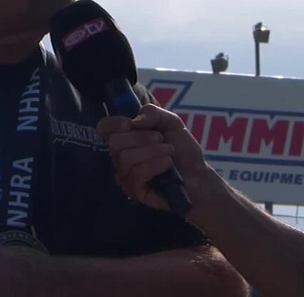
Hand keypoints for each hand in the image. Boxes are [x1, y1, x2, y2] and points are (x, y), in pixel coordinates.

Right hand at [97, 103, 212, 210]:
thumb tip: (134, 121)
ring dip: (151, 152)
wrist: (199, 176)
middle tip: (161, 139)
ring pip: (126, 158)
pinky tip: (167, 164)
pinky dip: (154, 165)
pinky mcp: (134, 191)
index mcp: (126, 138)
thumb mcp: (171, 122)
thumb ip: (152, 113)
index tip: (131, 124)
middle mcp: (120, 156)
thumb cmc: (182, 150)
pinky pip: (136, 174)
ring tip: (169, 152)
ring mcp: (125, 175)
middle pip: (114, 142)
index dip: (113, 124)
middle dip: (140, 137)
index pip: (104, 128)